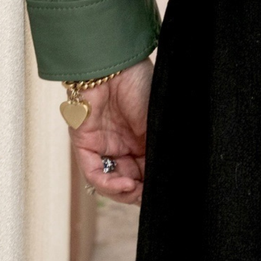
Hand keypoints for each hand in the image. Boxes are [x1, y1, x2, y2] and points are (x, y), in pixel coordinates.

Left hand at [68, 58, 152, 205]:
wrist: (118, 64)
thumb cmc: (143, 84)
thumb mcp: (159, 123)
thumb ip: (162, 150)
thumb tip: (174, 177)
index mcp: (144, 139)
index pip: (148, 172)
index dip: (154, 186)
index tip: (164, 193)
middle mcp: (124, 145)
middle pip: (130, 182)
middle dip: (139, 193)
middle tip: (149, 196)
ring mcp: (104, 146)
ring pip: (110, 182)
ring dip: (123, 192)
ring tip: (135, 191)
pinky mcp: (86, 143)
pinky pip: (94, 172)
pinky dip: (108, 184)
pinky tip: (124, 185)